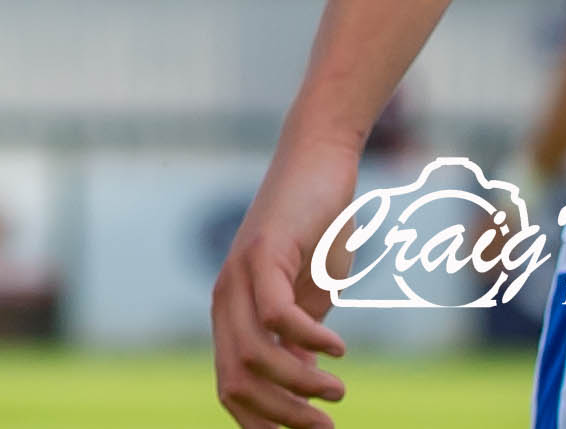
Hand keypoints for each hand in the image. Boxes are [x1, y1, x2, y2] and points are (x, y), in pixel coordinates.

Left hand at [211, 139, 359, 426]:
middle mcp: (227, 298)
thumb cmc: (316, 233)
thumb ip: (296, 342)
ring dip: (299, 385)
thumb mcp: (307, 300)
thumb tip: (300, 387)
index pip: (231, 388)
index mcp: (234, 315)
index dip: (262, 424)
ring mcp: (240, 275)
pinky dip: (309, 340)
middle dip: (282, 417)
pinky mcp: (264, 251)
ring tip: (337, 392)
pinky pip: (277, 313)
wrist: (319, 163)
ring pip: (252, 354)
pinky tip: (338, 348)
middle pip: (236, 381)